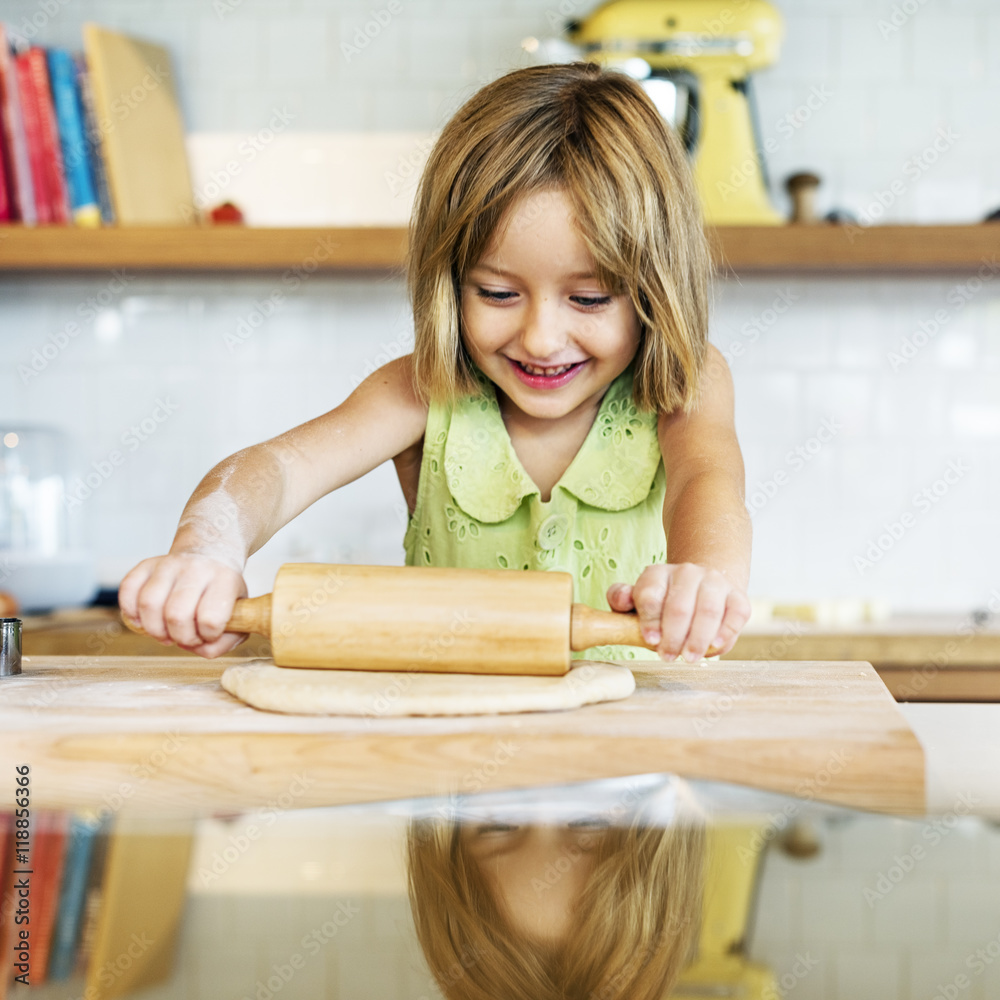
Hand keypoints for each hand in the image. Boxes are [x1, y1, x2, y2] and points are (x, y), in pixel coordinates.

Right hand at [118, 553, 248, 657]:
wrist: (210, 556)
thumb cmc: (222, 593)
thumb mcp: (240, 614)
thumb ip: (226, 640)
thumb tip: (200, 648)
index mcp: (225, 580)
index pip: (210, 618)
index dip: (207, 636)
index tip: (208, 633)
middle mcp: (196, 569)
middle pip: (176, 615)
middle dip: (179, 637)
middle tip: (185, 637)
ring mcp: (169, 565)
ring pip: (149, 604)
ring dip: (154, 630)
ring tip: (166, 632)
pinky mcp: (146, 565)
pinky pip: (127, 590)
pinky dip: (131, 613)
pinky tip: (145, 620)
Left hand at [607, 563, 750, 661]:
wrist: (700, 589)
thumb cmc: (663, 603)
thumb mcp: (636, 599)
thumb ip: (621, 598)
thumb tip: (621, 600)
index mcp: (658, 573)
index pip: (651, 595)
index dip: (650, 621)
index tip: (650, 640)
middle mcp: (687, 572)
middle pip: (680, 606)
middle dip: (673, 636)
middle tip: (668, 657)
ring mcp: (714, 582)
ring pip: (708, 610)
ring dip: (698, 638)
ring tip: (689, 657)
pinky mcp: (737, 596)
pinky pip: (736, 613)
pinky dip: (726, 632)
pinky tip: (714, 646)